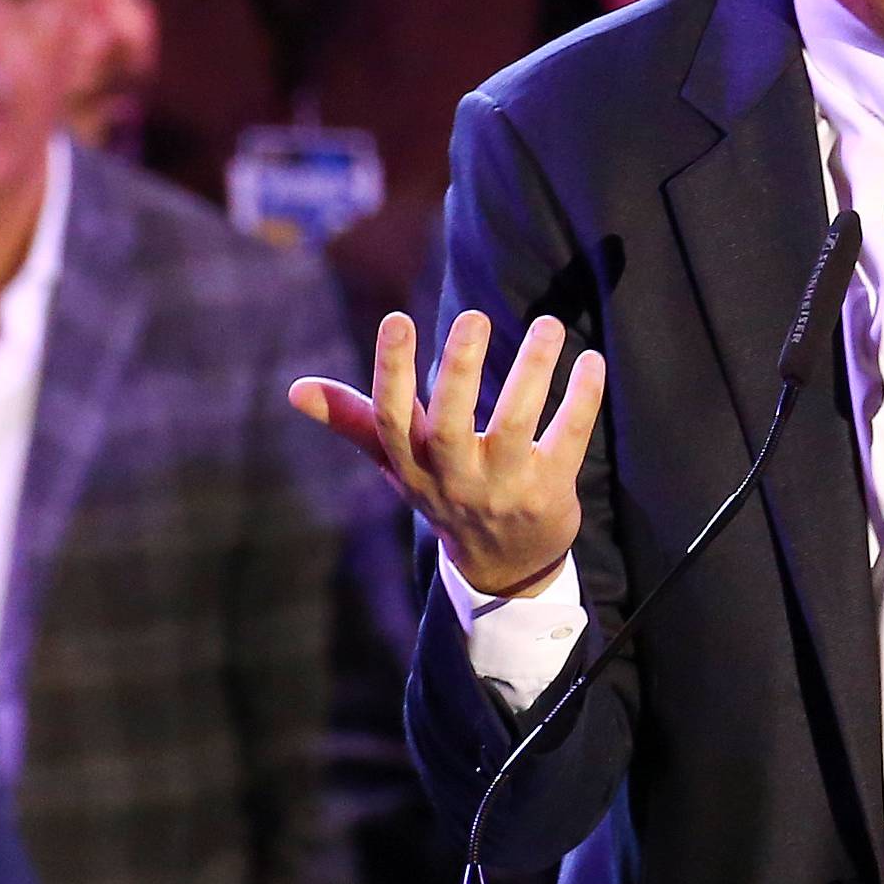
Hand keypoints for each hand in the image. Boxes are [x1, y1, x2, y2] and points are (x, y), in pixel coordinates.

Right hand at [290, 309, 603, 596]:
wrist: (502, 566)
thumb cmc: (442, 493)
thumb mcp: (395, 463)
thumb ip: (351, 420)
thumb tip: (294, 390)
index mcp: (411, 465)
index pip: (391, 420)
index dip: (390, 372)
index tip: (397, 319)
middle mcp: (453, 479)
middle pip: (450, 426)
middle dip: (459, 371)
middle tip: (473, 316)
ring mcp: (502, 490)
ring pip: (514, 428)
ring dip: (530, 373)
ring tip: (546, 325)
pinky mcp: (549, 494)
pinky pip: (566, 442)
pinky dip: (581, 400)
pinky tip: (589, 361)